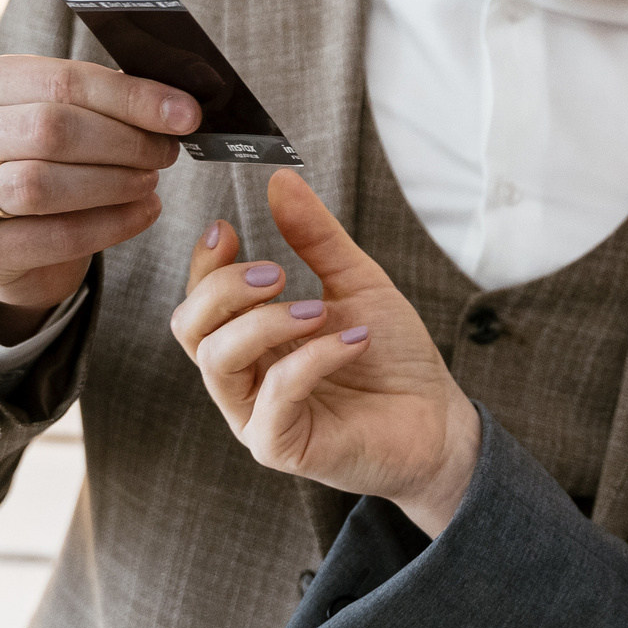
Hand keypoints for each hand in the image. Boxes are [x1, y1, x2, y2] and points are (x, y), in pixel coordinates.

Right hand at [0, 55, 197, 328]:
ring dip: (115, 183)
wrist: (6, 242)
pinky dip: (111, 224)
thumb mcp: (63, 120)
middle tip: (166, 152)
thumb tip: (177, 105)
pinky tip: (143, 212)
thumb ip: (105, 104)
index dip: (131, 97)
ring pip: (43, 183)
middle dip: (125, 142)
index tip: (185, 113)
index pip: (62, 81)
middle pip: (51, 129)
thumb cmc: (45, 164)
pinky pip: (54, 235)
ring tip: (150, 181)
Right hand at [172, 168, 480, 533]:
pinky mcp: (281, 446)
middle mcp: (244, 378)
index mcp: (252, 340)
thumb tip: (281, 181)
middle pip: (189, 328)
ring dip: (265, 322)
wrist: (438, 419)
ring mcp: (256, 415)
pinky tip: (354, 340)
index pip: (198, 302)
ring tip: (319, 309)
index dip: (204, 264)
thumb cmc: (393, 358)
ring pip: (217, 361)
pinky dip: (313, 359)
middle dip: (223, 289)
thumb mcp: (357, 283)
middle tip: (277, 273)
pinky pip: (273, 397)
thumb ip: (316, 239)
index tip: (229, 229)